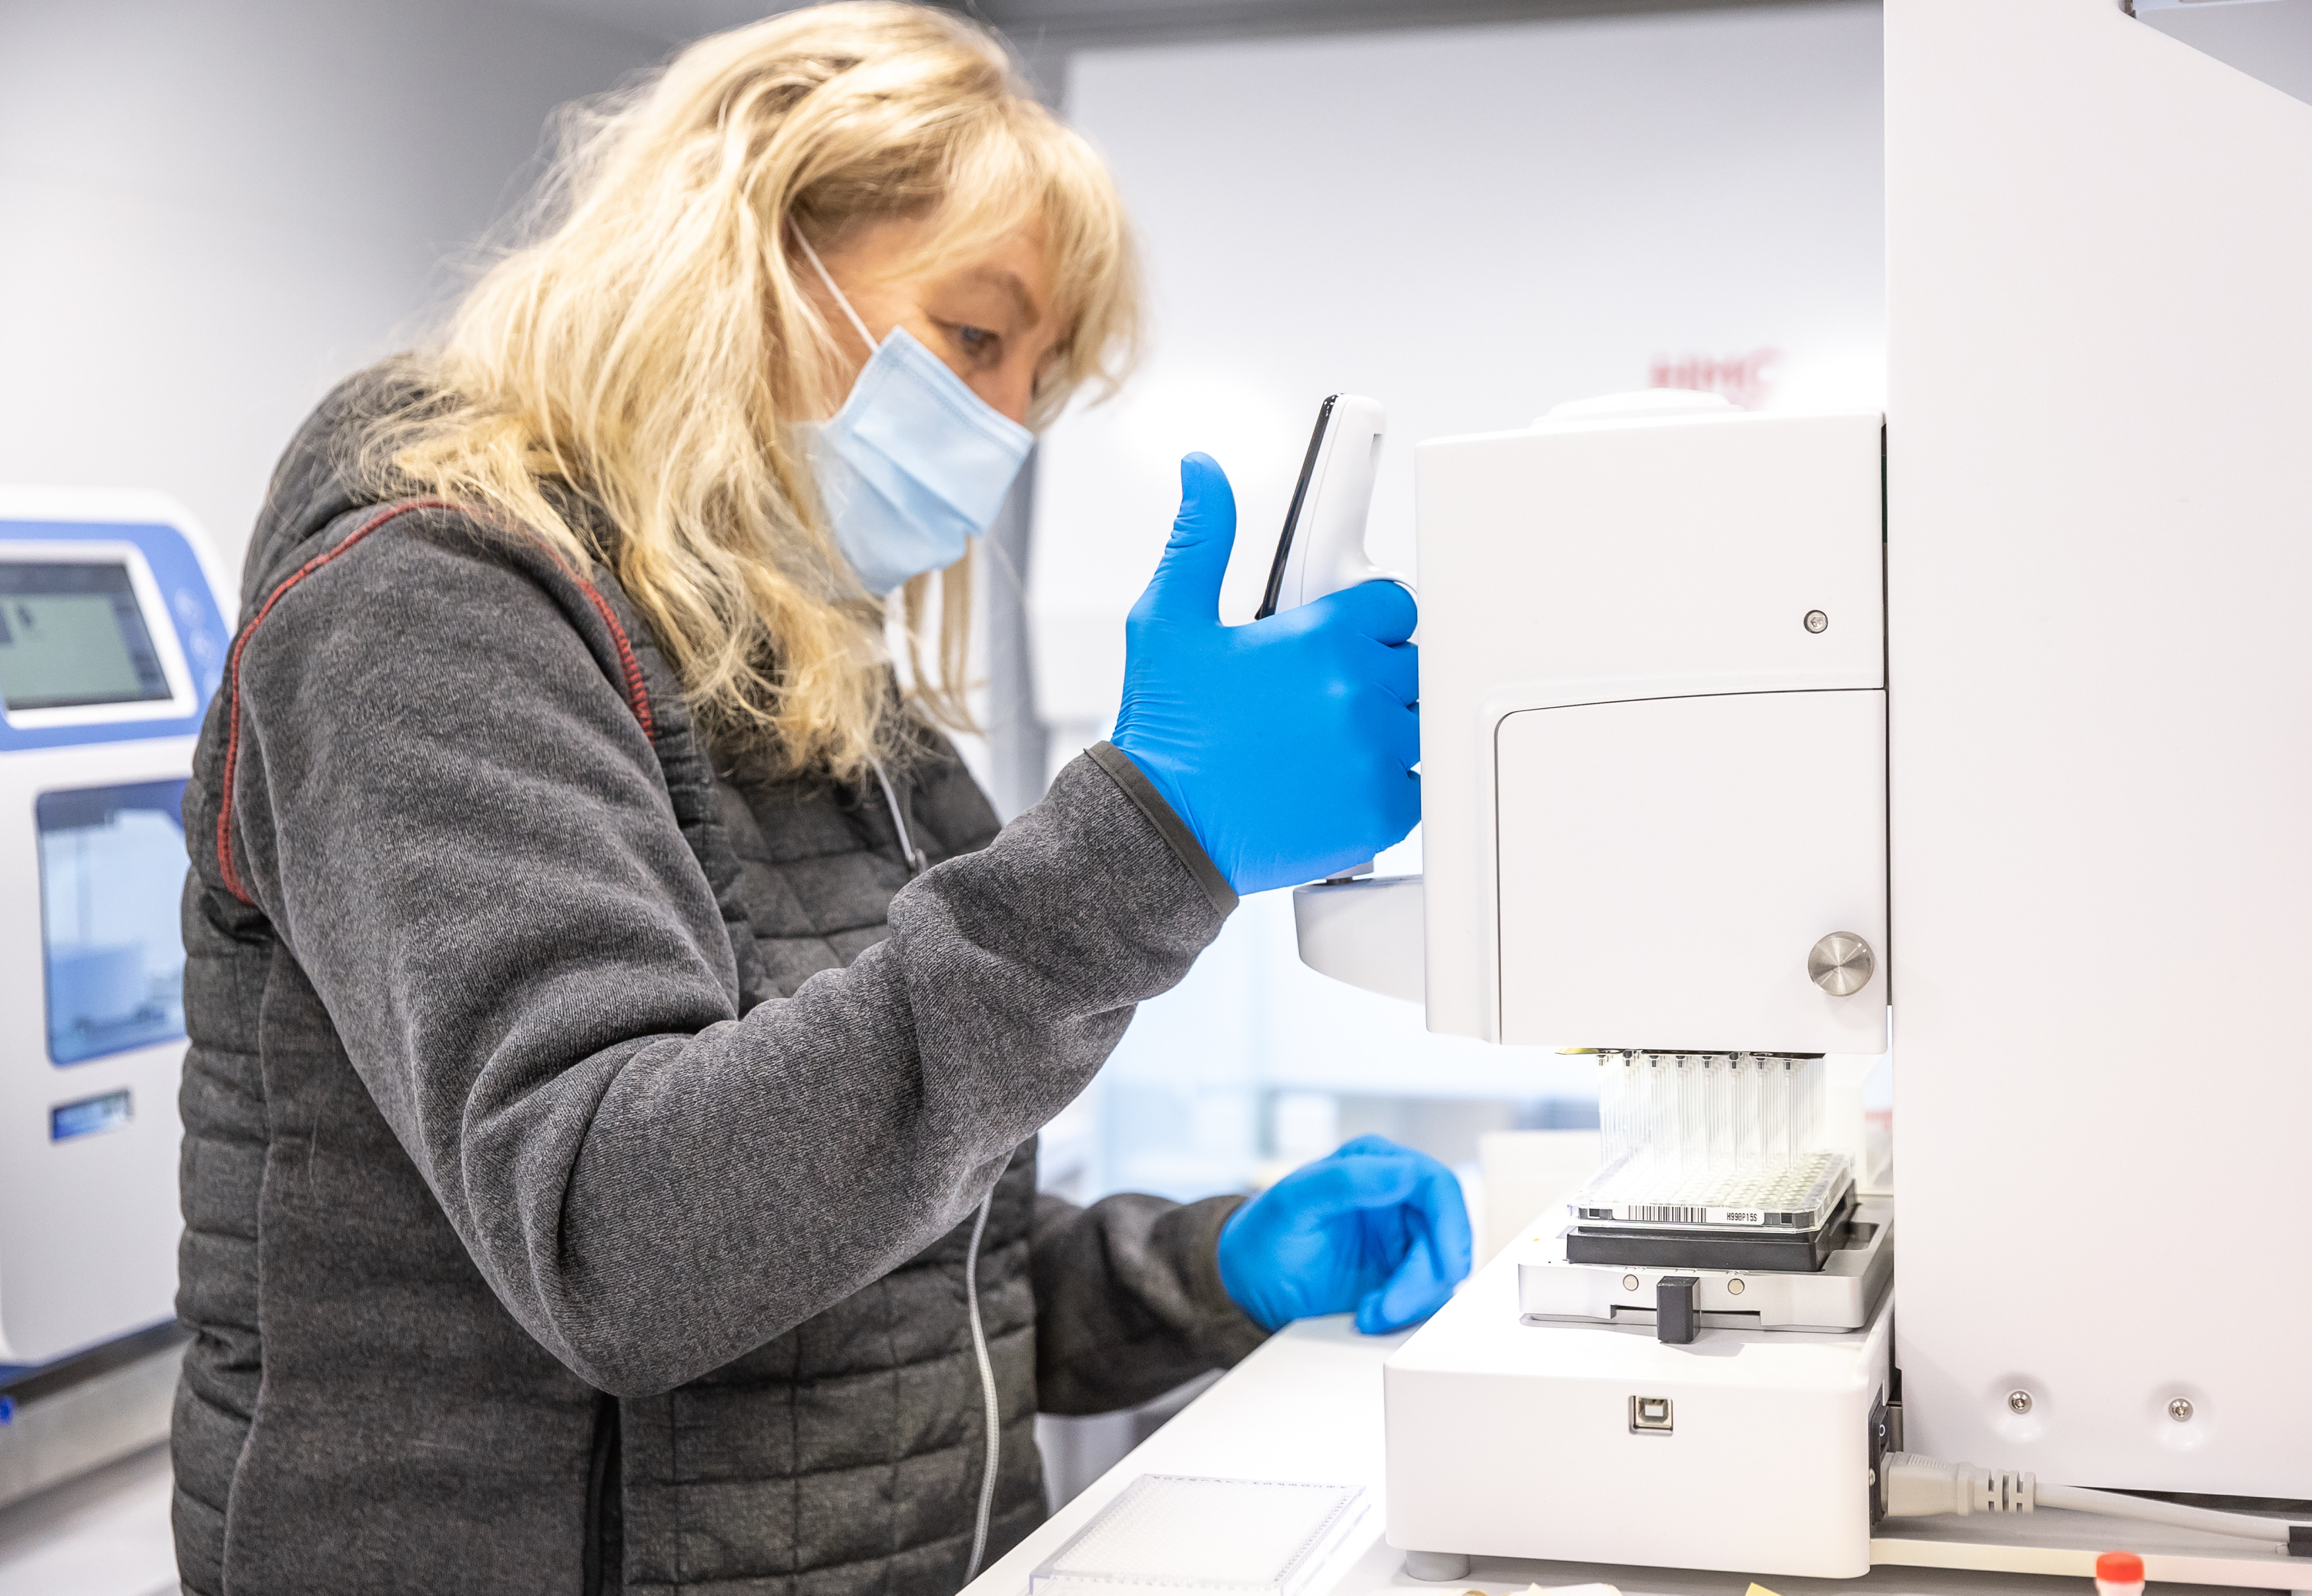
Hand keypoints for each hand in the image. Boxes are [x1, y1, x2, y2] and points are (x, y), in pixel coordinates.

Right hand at [1109, 453, 1419, 895]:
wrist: (1163, 829)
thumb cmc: (1166, 731)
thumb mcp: (1168, 620)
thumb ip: (1200, 538)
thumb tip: (1204, 473)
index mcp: (1321, 635)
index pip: (1394, 601)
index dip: (1366, 618)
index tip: (1340, 638)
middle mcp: (1358, 690)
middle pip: (1415, 659)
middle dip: (1378, 671)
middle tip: (1325, 694)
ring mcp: (1376, 753)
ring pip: (1420, 722)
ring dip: (1388, 726)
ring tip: (1328, 740)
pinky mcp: (1382, 811)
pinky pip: (1420, 784)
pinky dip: (1389, 783)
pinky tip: (1339, 780)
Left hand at [1216, 1135, 1472, 1334]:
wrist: (1246, 1285)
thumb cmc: (1263, 1235)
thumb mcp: (1293, 1203)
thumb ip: (1345, 1181)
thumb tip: (1405, 1172)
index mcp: (1375, 1164)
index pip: (1436, 1185)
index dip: (1452, 1224)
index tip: (1448, 1267)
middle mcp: (1397, 1199)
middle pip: (1446, 1236)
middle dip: (1424, 1278)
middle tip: (1388, 1308)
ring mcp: (1401, 1241)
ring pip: (1441, 1272)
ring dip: (1411, 1301)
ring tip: (1366, 1315)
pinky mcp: (1399, 1278)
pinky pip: (1425, 1298)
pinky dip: (1405, 1315)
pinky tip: (1369, 1317)